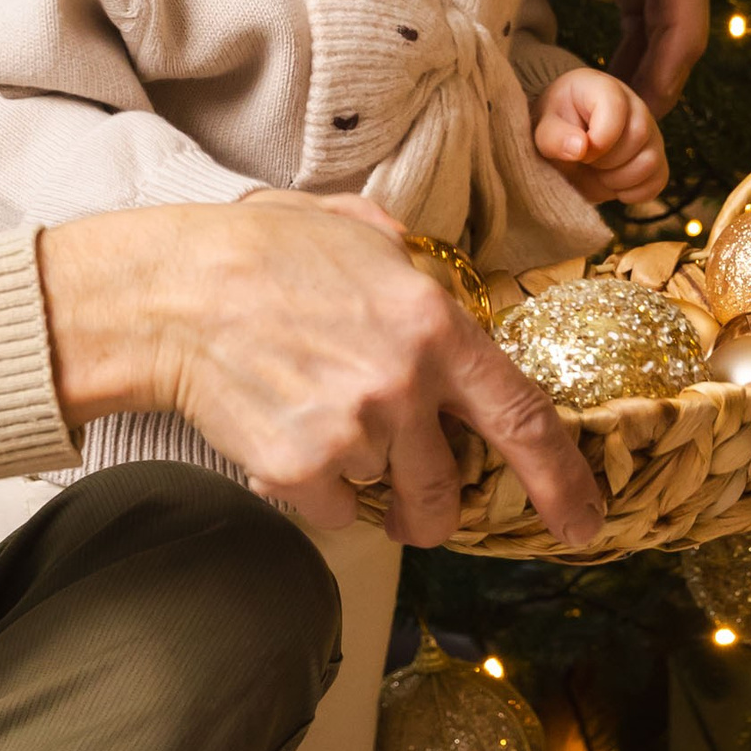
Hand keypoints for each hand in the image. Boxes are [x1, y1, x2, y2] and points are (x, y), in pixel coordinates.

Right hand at [37, 196, 603, 551]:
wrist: (167, 293)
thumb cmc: (256, 253)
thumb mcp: (357, 228)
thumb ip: (415, 266)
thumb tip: (444, 289)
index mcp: (436, 324)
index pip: (525, 418)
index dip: (564, 481)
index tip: (583, 522)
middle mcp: (405, 383)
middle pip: (447, 488)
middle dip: (437, 512)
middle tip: (418, 509)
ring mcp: (352, 430)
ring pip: (382, 497)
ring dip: (360, 482)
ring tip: (316, 430)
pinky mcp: (299, 467)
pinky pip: (329, 512)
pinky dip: (310, 492)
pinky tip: (279, 438)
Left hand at [522, 0, 709, 112]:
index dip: (678, 39)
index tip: (659, 93)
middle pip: (681, 4)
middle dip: (668, 65)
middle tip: (642, 122)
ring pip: (663, 17)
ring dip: (652, 67)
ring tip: (627, 119)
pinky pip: (640, 19)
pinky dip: (633, 56)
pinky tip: (614, 93)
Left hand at [533, 65, 667, 205]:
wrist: (567, 141)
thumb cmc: (556, 128)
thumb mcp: (543, 128)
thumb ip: (554, 137)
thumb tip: (579, 148)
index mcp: (604, 89)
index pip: (616, 109)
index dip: (598, 139)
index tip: (579, 151)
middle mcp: (635, 106)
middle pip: (637, 136)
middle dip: (605, 160)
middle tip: (585, 161)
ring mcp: (651, 133)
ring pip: (650, 161)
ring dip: (618, 178)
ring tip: (598, 171)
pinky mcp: (656, 158)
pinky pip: (658, 181)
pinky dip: (633, 192)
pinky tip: (612, 183)